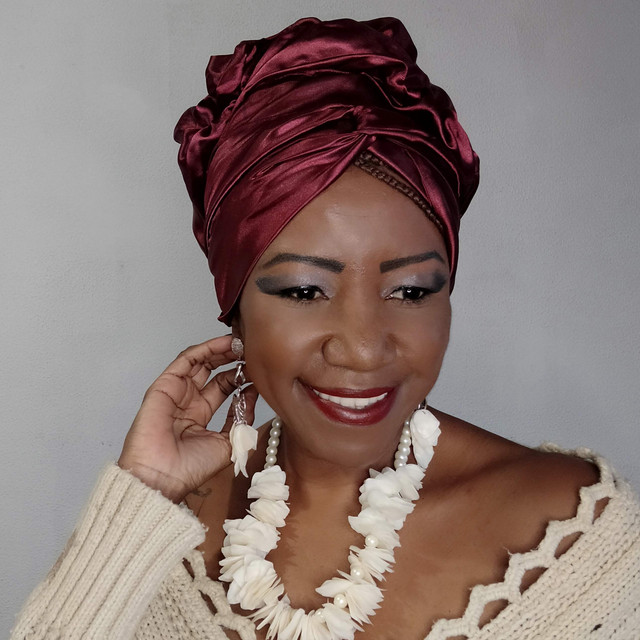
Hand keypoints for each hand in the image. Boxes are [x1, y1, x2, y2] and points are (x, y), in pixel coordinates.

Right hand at [117, 336, 257, 501]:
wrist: (162, 477)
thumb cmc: (190, 468)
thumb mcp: (227, 443)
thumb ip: (241, 418)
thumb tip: (251, 394)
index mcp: (201, 415)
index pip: (225, 388)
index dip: (242, 377)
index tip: (260, 369)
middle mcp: (189, 401)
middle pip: (215, 371)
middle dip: (234, 360)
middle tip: (252, 350)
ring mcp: (177, 391)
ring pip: (201, 361)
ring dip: (221, 350)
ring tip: (241, 342)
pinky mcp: (165, 384)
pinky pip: (186, 360)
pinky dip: (205, 349)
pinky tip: (223, 344)